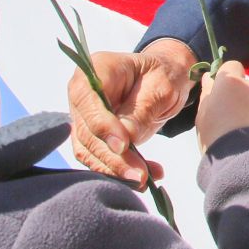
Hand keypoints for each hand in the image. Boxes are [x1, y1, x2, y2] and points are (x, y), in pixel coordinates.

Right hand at [66, 42, 195, 186]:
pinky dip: (122, 171)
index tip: (123, 146)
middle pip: (87, 131)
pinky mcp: (94, 136)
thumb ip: (141, 111)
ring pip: (90, 151)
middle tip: (139, 175)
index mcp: (95, 69)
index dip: (102, 126)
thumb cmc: (163, 74)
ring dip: (115, 170)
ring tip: (143, 179)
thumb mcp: (161, 86)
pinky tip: (147, 176)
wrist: (165, 78)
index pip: (87, 100)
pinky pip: (101, 158)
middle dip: (112, 157)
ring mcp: (85, 116)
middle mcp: (83, 94)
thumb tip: (123, 143)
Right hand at [195, 62, 248, 151]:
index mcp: (231, 83)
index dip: (229, 78)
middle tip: (235, 121)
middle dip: (243, 98)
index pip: (232, 66)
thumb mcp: (203, 117)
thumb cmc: (217, 138)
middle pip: (248, 86)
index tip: (225, 94)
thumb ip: (208, 94)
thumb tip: (209, 78)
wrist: (246, 162)